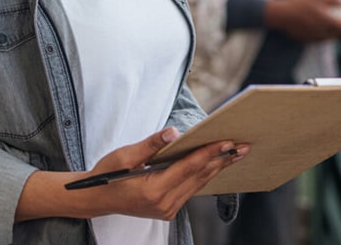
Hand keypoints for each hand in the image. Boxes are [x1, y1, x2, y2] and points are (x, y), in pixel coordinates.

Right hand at [82, 128, 247, 219]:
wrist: (97, 199)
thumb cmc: (108, 175)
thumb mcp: (125, 155)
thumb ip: (151, 144)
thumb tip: (174, 132)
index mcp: (153, 189)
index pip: (189, 167)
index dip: (209, 152)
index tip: (227, 141)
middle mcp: (164, 203)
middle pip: (199, 177)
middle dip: (222, 159)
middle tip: (243, 146)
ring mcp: (167, 209)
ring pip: (199, 184)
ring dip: (218, 167)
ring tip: (237, 153)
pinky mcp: (169, 209)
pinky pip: (192, 189)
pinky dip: (205, 175)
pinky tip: (217, 164)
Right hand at [264, 0, 340, 41]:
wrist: (280, 14)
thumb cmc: (299, 3)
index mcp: (326, 21)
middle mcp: (322, 32)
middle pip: (337, 35)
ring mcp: (313, 37)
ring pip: (328, 38)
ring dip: (332, 33)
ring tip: (332, 25)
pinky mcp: (306, 40)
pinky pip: (318, 39)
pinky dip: (322, 35)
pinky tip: (319, 27)